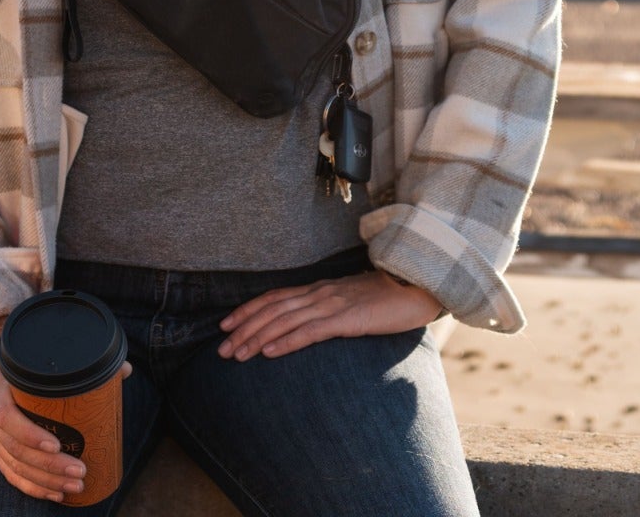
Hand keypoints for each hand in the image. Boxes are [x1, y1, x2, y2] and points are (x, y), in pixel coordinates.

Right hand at [0, 319, 87, 501]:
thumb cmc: (23, 359)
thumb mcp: (38, 355)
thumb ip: (79, 361)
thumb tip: (124, 369)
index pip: (6, 417)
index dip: (29, 434)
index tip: (56, 445)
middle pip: (15, 449)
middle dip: (49, 466)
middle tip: (79, 471)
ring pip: (14, 467)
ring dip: (45, 481)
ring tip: (75, 486)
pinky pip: (11, 474)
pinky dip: (33, 487)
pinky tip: (55, 494)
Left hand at [217, 270, 442, 361]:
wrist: (418, 286)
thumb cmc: (387, 297)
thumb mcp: (352, 302)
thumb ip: (330, 309)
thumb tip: (311, 323)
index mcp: (319, 289)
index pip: (273, 298)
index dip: (247, 310)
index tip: (225, 324)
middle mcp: (319, 293)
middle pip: (271, 310)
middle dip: (243, 328)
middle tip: (221, 348)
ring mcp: (331, 304)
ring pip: (284, 321)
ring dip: (256, 338)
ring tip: (236, 354)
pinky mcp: (347, 318)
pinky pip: (310, 331)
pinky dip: (286, 341)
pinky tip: (269, 352)